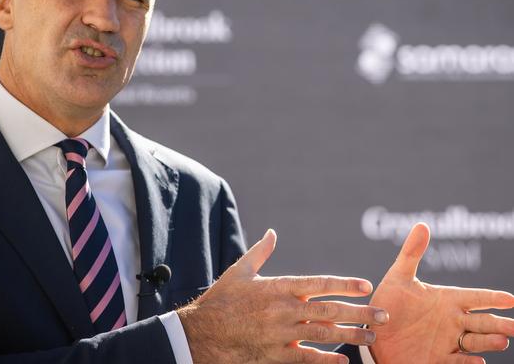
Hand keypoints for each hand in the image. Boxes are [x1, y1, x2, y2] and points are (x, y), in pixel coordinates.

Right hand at [177, 229, 388, 363]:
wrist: (202, 333)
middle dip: (359, 312)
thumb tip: (272, 233)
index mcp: (277, 287)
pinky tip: (344, 361)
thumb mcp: (240, 272)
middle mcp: (283, 310)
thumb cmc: (221, 300)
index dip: (344, 283)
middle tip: (383, 315)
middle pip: (329, 310)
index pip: (318, 283)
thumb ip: (260, 252)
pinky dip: (327, 360)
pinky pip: (307, 358)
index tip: (366, 285)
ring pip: (323, 334)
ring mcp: (281, 334)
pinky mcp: (276, 355)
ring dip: (350, 336)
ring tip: (372, 338)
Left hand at [370, 223, 513, 363]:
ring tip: (502, 340)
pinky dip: (468, 363)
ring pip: (475, 342)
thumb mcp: (398, 277)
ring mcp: (448, 342)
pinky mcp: (439, 360)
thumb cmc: (388, 303)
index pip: (476, 297)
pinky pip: (458, 363)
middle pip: (483, 322)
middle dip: (501, 324)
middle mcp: (452, 321)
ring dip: (489, 342)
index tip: (510, 298)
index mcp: (446, 300)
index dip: (493, 297)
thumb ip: (412, 253)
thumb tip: (422, 224)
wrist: (374, 334)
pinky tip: (479, 361)